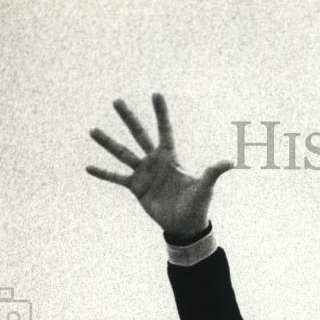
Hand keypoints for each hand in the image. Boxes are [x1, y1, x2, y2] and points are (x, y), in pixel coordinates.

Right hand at [86, 93, 232, 239]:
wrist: (185, 225)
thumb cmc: (197, 205)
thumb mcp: (205, 187)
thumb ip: (213, 172)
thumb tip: (231, 162)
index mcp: (170, 157)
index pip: (164, 130)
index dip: (160, 113)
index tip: (155, 93)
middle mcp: (155, 161)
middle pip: (139, 135)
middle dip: (129, 118)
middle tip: (117, 101)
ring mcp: (144, 174)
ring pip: (123, 154)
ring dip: (108, 143)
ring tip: (93, 130)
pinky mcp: (136, 188)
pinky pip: (116, 178)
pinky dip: (103, 173)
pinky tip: (88, 168)